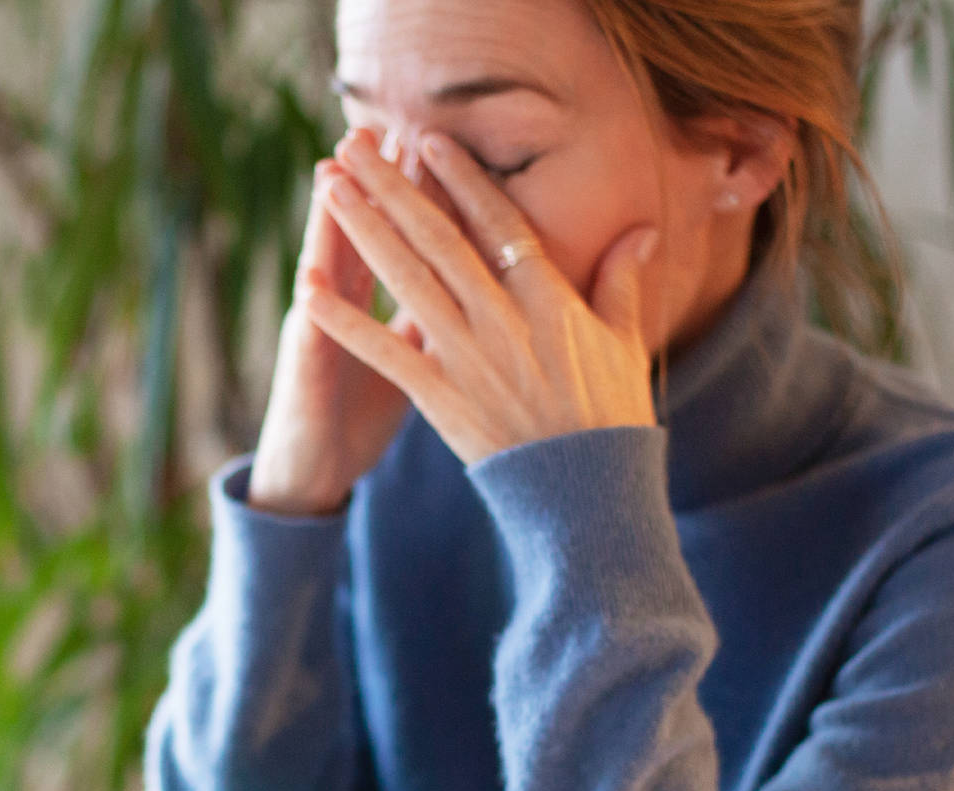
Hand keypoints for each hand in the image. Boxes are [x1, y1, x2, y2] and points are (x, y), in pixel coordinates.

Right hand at [246, 158, 416, 515]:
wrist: (312, 471)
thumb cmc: (357, 412)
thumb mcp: (406, 358)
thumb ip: (431, 313)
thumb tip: (472, 275)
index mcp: (370, 302)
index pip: (399, 239)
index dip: (415, 194)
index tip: (433, 143)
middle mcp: (339, 310)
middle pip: (359, 238)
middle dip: (371, 187)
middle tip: (382, 130)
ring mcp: (317, 341)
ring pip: (323, 275)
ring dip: (324, 229)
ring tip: (329, 178)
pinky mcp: (304, 380)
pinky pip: (308, 347)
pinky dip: (310, 317)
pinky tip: (307, 284)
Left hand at [302, 127, 660, 466]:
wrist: (587, 489)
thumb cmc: (609, 414)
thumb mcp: (625, 340)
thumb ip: (623, 280)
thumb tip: (645, 228)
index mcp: (548, 298)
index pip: (498, 222)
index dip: (461, 178)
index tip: (429, 138)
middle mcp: (503, 319)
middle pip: (438, 238)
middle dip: (393, 188)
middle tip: (354, 147)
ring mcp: (469, 357)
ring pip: (406, 280)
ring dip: (362, 231)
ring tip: (330, 189)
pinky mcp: (440, 397)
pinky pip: (383, 352)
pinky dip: (344, 322)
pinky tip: (308, 291)